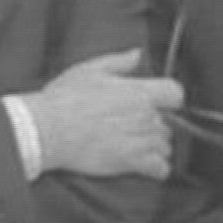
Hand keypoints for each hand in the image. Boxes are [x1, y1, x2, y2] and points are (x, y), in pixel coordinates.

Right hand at [25, 49, 180, 179]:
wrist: (47, 130)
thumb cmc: (63, 100)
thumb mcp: (88, 70)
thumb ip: (119, 62)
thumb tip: (137, 54)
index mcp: (137, 91)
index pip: (175, 94)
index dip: (168, 99)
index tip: (158, 104)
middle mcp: (144, 116)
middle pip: (168, 123)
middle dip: (153, 126)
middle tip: (131, 127)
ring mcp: (140, 140)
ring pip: (165, 145)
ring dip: (154, 146)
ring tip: (134, 145)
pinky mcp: (132, 162)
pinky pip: (161, 169)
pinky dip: (156, 168)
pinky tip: (143, 165)